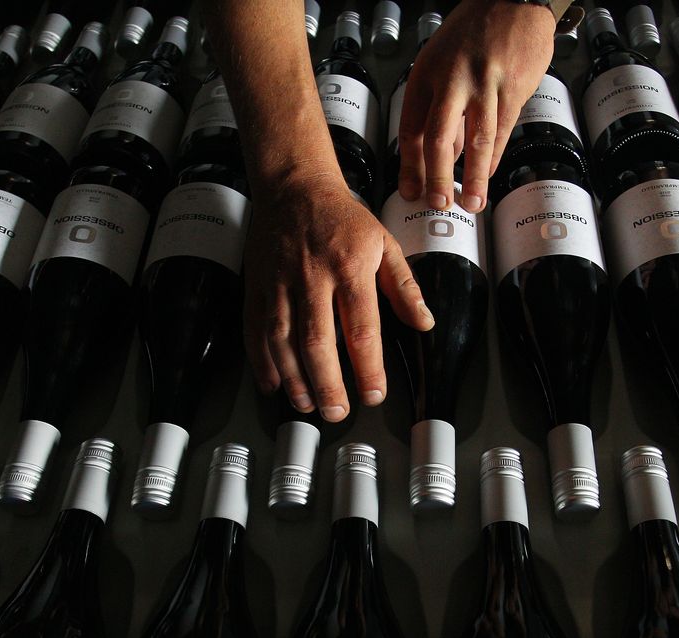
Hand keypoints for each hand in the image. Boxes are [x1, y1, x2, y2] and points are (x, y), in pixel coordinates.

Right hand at [244, 167, 434, 422]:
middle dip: (328, 384)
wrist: (293, 185)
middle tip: (338, 411)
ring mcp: (279, 282)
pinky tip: (274, 385)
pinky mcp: (257, 285)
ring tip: (309, 405)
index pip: (362, 327)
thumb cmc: (341, 216)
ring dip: (295, 379)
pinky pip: (255, 329)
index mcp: (350, 266)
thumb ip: (404, 287)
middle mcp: (313, 276)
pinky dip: (262, 362)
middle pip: (318, 341)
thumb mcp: (384, 243)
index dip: (368, 367)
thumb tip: (424, 323)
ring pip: (282, 340)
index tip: (374, 393)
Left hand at [397, 0, 556, 212]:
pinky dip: (494, 156)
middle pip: (437, 138)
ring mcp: (483, 83)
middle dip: (437, 178)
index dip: (410, 166)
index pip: (411, 129)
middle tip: (439, 204)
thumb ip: (442, 110)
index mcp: (426, 75)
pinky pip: (501, 130)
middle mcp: (450, 79)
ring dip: (473, 177)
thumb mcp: (443, 64)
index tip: (411, 192)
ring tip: (472, 203)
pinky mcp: (513, 87)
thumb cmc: (475, 32)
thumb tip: (443, 157)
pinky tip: (488, 173)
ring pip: (475, 139)